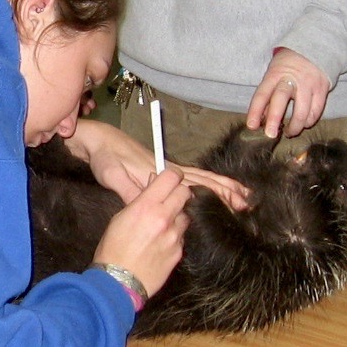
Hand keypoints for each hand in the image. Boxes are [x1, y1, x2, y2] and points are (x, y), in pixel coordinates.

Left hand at [69, 119, 248, 210]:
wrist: (99, 141)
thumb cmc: (105, 158)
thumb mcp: (113, 176)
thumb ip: (129, 190)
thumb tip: (144, 204)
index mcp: (162, 171)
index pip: (196, 184)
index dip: (216, 193)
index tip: (234, 203)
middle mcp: (170, 169)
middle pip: (206, 179)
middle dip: (228, 190)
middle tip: (248, 201)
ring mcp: (169, 169)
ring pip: (203, 178)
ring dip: (224, 187)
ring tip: (243, 196)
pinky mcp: (163, 171)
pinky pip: (194, 179)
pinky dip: (210, 185)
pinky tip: (217, 193)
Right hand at [94, 168, 190, 297]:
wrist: (118, 283)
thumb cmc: (113, 250)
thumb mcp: (120, 218)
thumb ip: (140, 200)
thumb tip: (154, 185)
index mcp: (146, 206)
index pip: (171, 177)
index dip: (172, 176)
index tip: (169, 179)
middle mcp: (164, 218)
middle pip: (186, 192)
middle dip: (179, 192)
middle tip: (170, 199)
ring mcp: (174, 235)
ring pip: (186, 215)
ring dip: (178, 216)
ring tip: (163, 225)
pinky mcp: (179, 251)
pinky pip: (183, 235)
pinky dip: (175, 235)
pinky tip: (162, 242)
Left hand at [246, 48, 330, 138]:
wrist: (314, 48)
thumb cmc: (288, 65)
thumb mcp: (274, 74)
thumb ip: (268, 96)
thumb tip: (261, 120)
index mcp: (274, 74)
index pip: (262, 94)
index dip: (255, 111)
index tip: (252, 126)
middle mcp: (291, 78)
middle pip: (281, 99)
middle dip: (274, 119)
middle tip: (271, 135)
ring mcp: (308, 83)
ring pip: (302, 111)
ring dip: (295, 126)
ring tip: (290, 132)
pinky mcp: (322, 88)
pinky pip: (316, 111)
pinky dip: (309, 121)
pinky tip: (304, 123)